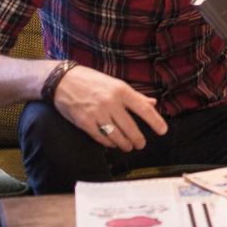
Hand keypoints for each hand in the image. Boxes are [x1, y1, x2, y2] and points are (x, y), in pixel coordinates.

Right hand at [51, 65, 168, 152]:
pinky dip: (109, 143)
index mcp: (121, 90)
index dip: (155, 121)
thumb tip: (152, 103)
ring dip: (125, 144)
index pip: (144, 108)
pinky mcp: (84, 122)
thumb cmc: (92, 81)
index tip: (163, 131)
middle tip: (141, 144)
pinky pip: (101, 138)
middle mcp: (111, 102)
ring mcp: (97, 113)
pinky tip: (112, 144)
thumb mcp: (115, 83)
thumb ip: (135, 95)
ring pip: (117, 136)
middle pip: (131, 127)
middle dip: (138, 139)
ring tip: (128, 146)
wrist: (63, 80)